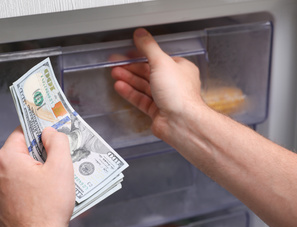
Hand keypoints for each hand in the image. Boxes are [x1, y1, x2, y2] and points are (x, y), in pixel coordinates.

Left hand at [0, 126, 74, 226]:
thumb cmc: (47, 211)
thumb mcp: (61, 168)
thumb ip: (57, 142)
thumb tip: (51, 132)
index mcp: (8, 159)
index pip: (23, 132)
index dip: (41, 132)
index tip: (52, 134)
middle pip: (22, 152)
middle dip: (41, 156)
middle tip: (58, 165)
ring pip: (20, 171)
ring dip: (36, 173)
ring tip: (52, 185)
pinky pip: (16, 187)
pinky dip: (29, 188)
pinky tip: (43, 197)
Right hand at [111, 28, 205, 143]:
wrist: (181, 123)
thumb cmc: (180, 95)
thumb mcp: (162, 63)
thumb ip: (149, 48)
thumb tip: (141, 34)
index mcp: (180, 69)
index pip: (157, 58)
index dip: (141, 54)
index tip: (128, 52)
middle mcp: (173, 84)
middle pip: (148, 72)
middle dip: (131, 67)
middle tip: (116, 63)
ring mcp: (165, 98)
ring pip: (143, 86)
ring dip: (128, 79)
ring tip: (115, 73)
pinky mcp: (156, 111)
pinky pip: (141, 99)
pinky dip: (130, 93)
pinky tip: (120, 87)